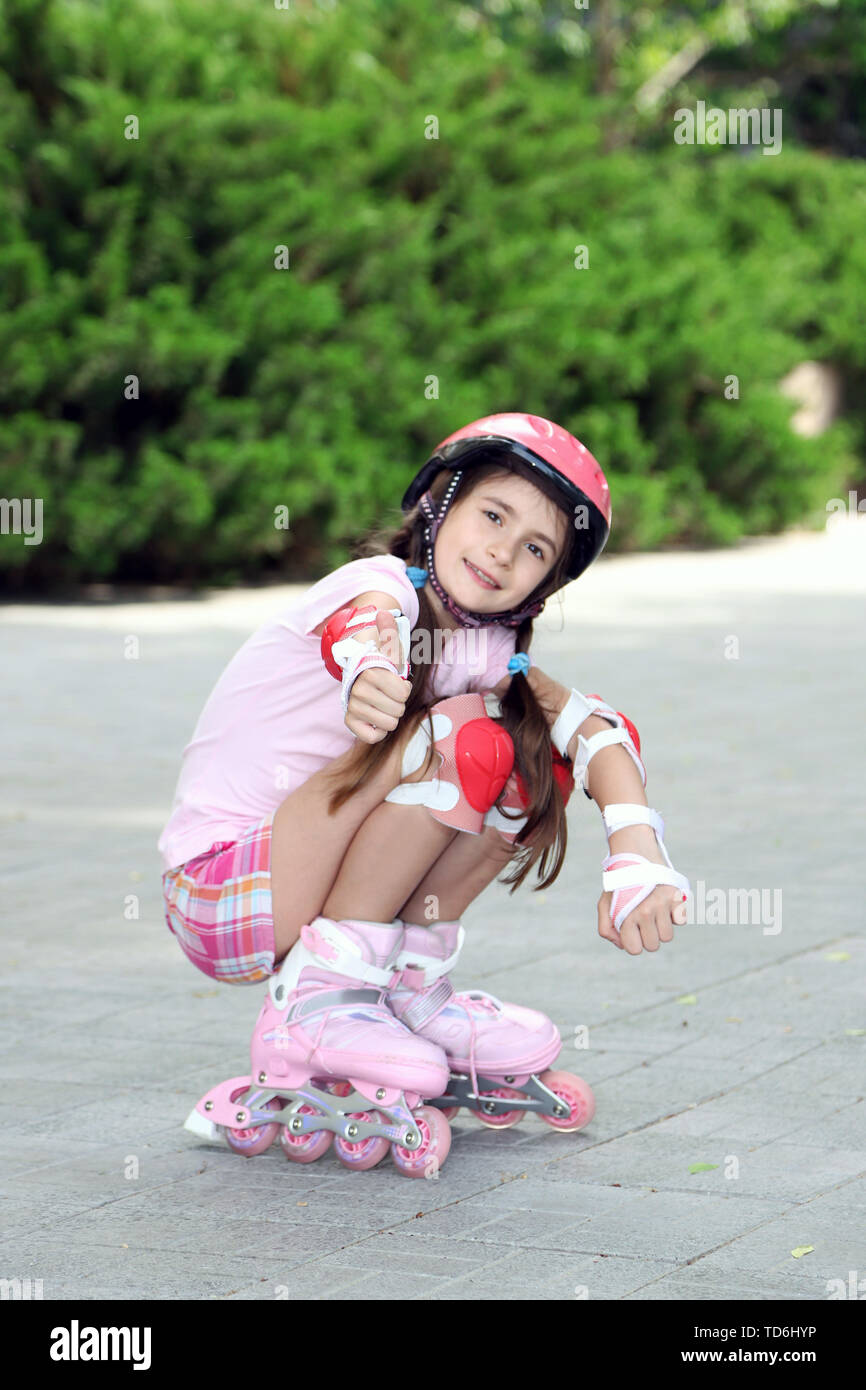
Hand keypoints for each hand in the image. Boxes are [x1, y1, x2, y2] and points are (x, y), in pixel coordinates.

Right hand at [344, 610, 410, 743]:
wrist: (358, 678)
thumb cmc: (379, 665)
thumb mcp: (388, 648)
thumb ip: (389, 631)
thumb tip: (384, 612)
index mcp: (371, 673)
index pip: (403, 693)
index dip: (404, 690)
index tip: (395, 683)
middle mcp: (359, 691)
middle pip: (398, 710)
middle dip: (397, 704)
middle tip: (388, 695)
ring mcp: (353, 707)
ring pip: (389, 724)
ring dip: (390, 716)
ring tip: (382, 705)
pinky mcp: (350, 722)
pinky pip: (373, 736)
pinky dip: (379, 731)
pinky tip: (376, 719)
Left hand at [597, 884, 686, 954]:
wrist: (635, 855)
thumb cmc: (620, 885)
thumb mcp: (605, 904)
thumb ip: (606, 928)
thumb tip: (622, 945)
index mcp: (627, 915)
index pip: (634, 949)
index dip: (633, 942)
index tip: (632, 930)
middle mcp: (646, 911)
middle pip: (653, 946)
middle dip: (648, 936)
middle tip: (643, 920)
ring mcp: (663, 904)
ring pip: (667, 936)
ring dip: (661, 927)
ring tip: (653, 912)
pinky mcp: (677, 896)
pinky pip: (682, 920)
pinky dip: (675, 915)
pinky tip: (665, 905)